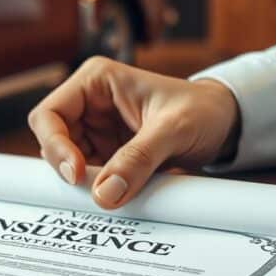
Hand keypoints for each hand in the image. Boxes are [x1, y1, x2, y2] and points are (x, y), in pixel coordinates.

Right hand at [28, 57, 240, 208]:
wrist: (226, 125)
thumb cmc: (203, 110)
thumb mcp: (174, 130)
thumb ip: (138, 159)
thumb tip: (104, 194)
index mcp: (95, 81)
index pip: (49, 114)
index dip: (55, 145)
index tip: (76, 174)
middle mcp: (88, 104)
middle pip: (52, 141)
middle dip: (68, 167)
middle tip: (96, 189)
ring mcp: (95, 130)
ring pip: (66, 163)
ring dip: (84, 181)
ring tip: (115, 190)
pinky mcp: (106, 153)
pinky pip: (89, 177)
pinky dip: (97, 189)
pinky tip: (119, 193)